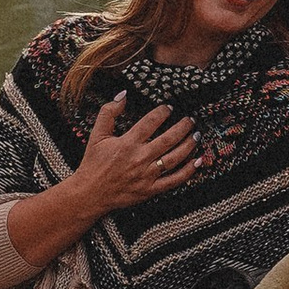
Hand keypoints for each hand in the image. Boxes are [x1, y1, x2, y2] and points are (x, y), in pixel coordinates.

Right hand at [74, 92, 198, 216]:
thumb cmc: (93, 163)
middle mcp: (140, 158)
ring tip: (196, 135)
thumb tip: (123, 95)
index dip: (163, 112)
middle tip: (190, 119)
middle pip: (169, 138)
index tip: (169, 107)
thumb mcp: (96, 135)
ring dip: (189, 145)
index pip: (151, 122)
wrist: (90, 193)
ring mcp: (147, 175)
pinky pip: (174, 180)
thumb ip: (109, 112)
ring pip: (175, 157)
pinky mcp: (151, 190)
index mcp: (127, 143)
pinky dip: (189, 171)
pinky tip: (198, 161)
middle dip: (183, 127)